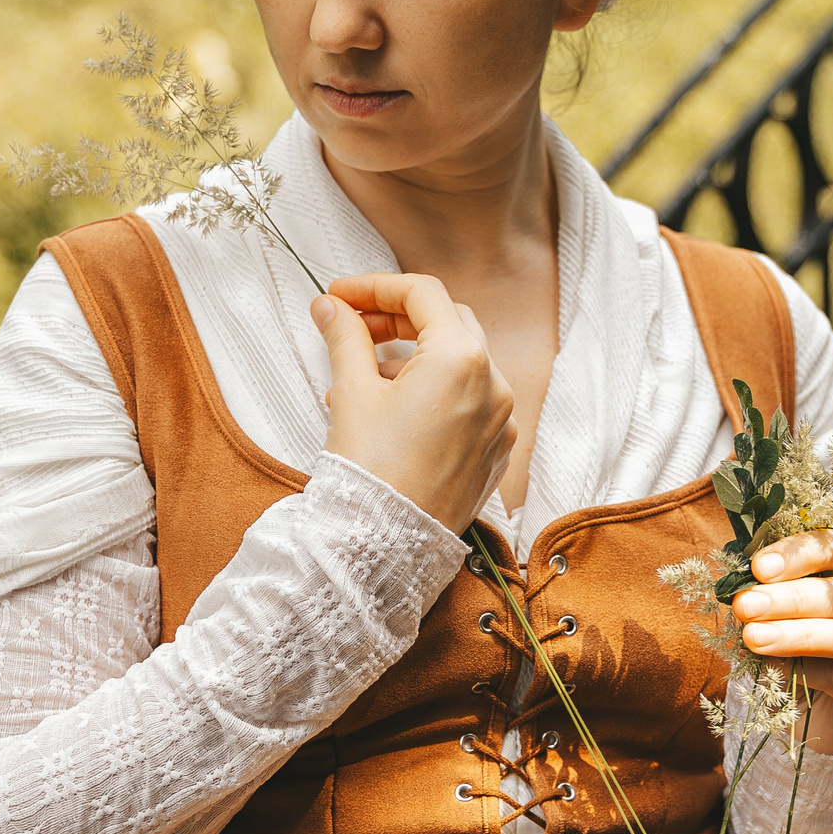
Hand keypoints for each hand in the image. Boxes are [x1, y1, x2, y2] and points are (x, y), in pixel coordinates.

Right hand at [311, 273, 516, 535]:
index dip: (374, 287)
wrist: (386, 547)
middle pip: (447, 322)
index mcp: (462, 359)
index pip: (422, 294)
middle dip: (397, 319)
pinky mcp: (496, 451)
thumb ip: (345, 337)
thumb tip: (330, 307)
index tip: (338, 296)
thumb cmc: (370, 470)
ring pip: (460, 364)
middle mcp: (494, 384)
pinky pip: (469, 403)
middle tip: (352, 327)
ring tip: (360, 377)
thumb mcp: (352, 392)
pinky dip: (434, 393)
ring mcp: (501, 420)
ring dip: (412, 357)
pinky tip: (391, 411)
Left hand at [731, 531, 832, 754]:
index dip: (804, 553)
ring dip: (800, 635)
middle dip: (794, 597)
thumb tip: (743, 589)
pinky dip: (807, 672)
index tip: (759, 567)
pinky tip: (775, 668)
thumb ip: (778, 595)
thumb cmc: (806, 653)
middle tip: (746, 604)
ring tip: (753, 637)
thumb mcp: (792, 615)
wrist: (823, 719)